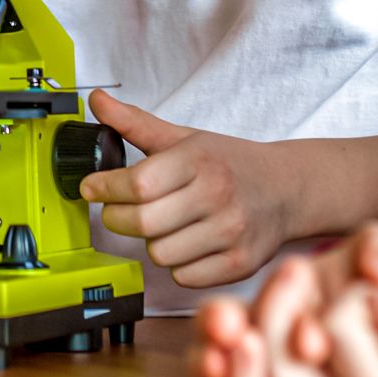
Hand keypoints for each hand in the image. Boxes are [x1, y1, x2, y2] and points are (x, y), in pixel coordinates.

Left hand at [79, 90, 293, 287]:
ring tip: (162, 225)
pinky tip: (186, 243)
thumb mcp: (184, 137)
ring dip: (151, 241)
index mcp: (199, 160)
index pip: (137, 183)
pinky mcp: (240, 264)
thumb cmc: (228, 163)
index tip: (90, 188)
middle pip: (142, 222)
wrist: (287, 189)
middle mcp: (217, 195)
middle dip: (116, 217)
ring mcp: (231, 232)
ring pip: (159, 253)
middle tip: (115, 210)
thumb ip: (135, 123)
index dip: (104, 188)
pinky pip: (183, 276)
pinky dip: (177, 263)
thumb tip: (97, 100)